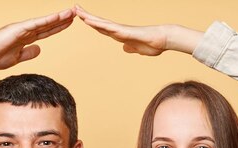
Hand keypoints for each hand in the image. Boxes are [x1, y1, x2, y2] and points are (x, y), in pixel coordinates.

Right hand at [0, 8, 74, 69]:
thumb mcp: (17, 58)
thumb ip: (29, 53)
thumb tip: (40, 49)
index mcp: (26, 38)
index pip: (46, 31)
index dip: (58, 27)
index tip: (69, 23)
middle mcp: (26, 31)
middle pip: (48, 25)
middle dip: (62, 20)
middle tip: (75, 13)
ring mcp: (22, 28)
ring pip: (44, 22)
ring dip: (58, 17)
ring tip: (71, 12)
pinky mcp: (18, 29)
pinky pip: (36, 24)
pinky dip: (47, 20)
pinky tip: (58, 17)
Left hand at [74, 5, 202, 55]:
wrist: (163, 40)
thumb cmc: (152, 44)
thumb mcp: (137, 49)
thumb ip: (130, 48)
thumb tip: (125, 49)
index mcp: (119, 35)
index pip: (101, 28)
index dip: (91, 23)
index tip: (81, 18)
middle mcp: (118, 30)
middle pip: (98, 22)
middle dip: (85, 16)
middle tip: (74, 8)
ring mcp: (121, 30)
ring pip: (101, 23)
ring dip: (89, 18)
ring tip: (77, 11)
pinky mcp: (125, 31)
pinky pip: (109, 27)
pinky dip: (98, 24)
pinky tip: (90, 21)